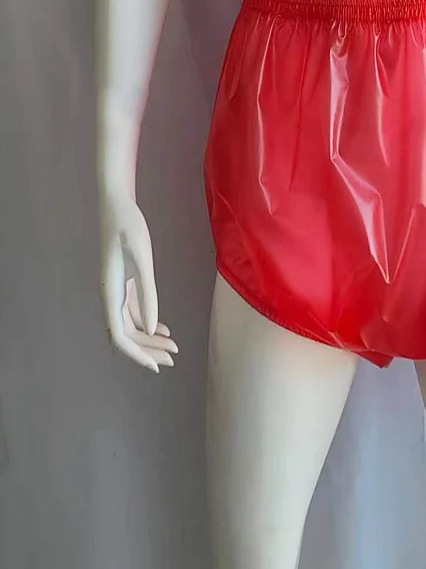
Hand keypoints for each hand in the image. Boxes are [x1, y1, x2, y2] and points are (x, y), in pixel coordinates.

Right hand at [99, 193, 177, 371]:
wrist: (116, 203)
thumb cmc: (128, 225)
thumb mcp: (142, 258)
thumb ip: (147, 293)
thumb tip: (151, 327)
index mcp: (110, 292)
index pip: (119, 335)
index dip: (137, 353)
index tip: (155, 365)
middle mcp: (109, 295)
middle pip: (126, 335)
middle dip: (148, 350)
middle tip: (173, 359)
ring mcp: (115, 289)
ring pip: (130, 325)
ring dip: (149, 339)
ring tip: (173, 348)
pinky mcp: (122, 282)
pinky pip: (132, 312)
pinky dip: (147, 324)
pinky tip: (164, 330)